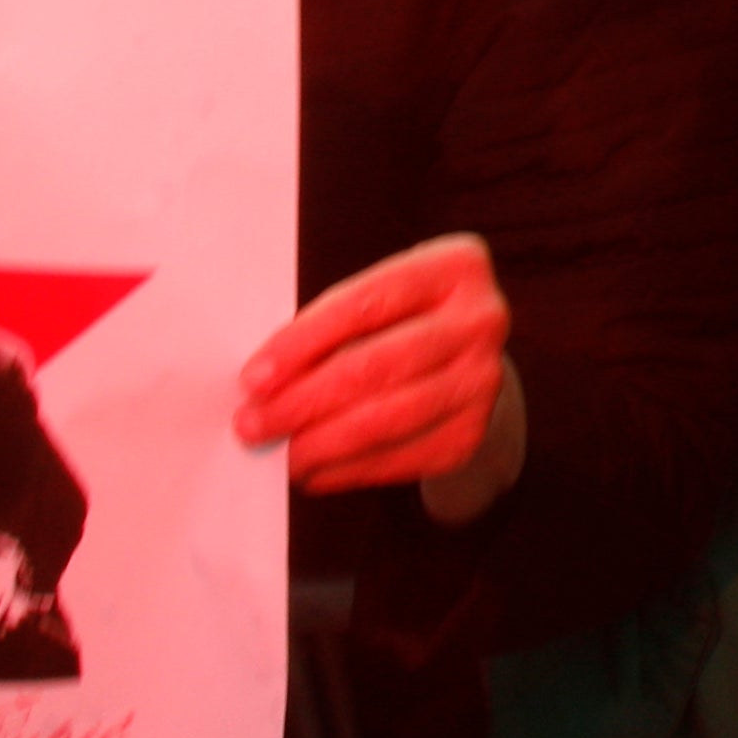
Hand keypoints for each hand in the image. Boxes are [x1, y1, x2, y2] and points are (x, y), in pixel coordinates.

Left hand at [237, 230, 519, 506]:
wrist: (466, 362)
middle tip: (254, 424)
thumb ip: (332, 326)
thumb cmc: (401, 322)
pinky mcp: (472, 432)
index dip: (303, 342)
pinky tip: (316, 471)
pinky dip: (349, 469)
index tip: (254, 378)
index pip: (365, 304)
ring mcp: (483, 380)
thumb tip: (265, 383)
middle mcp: (481, 320)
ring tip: (281, 454)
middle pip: (376, 366)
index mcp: (455, 266)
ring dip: (322, 443)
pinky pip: (400, 458)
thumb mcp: (381, 299)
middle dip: (304, 400)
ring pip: (388, 419)